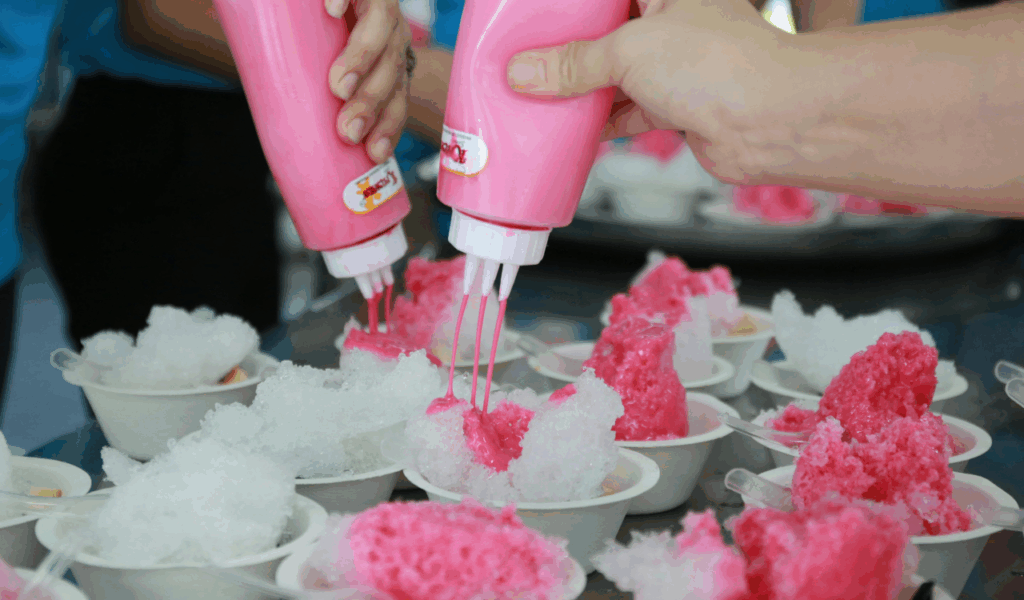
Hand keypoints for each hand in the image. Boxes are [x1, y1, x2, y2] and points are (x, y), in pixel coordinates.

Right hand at [326, 0, 412, 162]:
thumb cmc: (319, 33)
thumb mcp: (328, 66)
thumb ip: (319, 94)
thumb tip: (291, 138)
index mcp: (389, 56)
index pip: (398, 93)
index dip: (390, 123)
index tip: (374, 152)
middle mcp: (391, 30)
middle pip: (393, 66)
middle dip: (372, 102)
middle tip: (348, 129)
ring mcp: (378, 2)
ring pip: (383, 27)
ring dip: (362, 59)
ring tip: (340, 85)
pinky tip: (332, 9)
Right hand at [506, 0, 792, 183]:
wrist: (771, 123)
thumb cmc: (724, 65)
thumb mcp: (629, 52)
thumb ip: (573, 63)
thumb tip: (526, 71)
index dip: (571, 5)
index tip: (534, 14)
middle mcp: (671, 20)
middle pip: (605, 30)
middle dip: (567, 48)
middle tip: (527, 56)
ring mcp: (674, 64)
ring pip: (613, 73)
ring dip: (580, 89)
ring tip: (538, 94)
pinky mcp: (675, 105)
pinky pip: (625, 110)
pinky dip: (599, 121)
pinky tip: (571, 130)